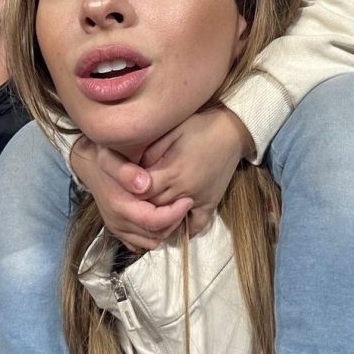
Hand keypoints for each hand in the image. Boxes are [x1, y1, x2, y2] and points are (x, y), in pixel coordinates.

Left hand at [72, 108, 251, 249]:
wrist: (231, 129)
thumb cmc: (198, 126)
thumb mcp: (169, 132)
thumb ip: (149, 152)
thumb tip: (132, 168)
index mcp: (172, 172)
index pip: (142, 192)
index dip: (129, 191)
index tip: (122, 186)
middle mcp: (185, 190)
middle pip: (153, 208)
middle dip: (139, 205)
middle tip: (129, 200)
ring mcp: (199, 199)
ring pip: (170, 219)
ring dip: (157, 218)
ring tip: (146, 212)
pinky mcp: (211, 203)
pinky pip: (196, 225)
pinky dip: (183, 228)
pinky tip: (172, 223)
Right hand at [72, 136, 192, 249]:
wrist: (88, 163)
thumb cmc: (102, 157)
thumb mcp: (109, 157)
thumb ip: (125, 171)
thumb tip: (146, 184)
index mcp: (119, 206)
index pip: (154, 222)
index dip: (175, 214)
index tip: (187, 199)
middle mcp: (117, 222)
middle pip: (156, 235)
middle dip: (174, 222)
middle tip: (184, 203)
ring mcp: (117, 228)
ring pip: (151, 242)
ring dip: (166, 229)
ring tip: (175, 209)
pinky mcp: (118, 230)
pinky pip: (141, 243)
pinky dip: (154, 234)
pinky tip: (161, 216)